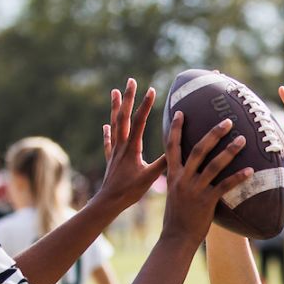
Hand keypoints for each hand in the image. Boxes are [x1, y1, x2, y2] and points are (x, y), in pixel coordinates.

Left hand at [95, 78, 166, 211]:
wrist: (108, 202)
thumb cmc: (130, 191)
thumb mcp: (150, 177)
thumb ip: (163, 163)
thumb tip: (178, 149)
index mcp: (132, 148)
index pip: (139, 121)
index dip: (145, 105)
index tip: (151, 89)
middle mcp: (121, 145)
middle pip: (124, 116)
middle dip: (128, 97)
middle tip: (130, 81)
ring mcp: (114, 151)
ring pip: (114, 124)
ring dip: (115, 107)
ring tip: (114, 91)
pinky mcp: (110, 159)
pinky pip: (108, 141)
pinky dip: (107, 132)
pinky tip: (105, 125)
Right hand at [160, 111, 251, 243]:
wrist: (176, 238)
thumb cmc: (176, 216)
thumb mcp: (174, 193)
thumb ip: (181, 177)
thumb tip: (191, 167)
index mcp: (172, 175)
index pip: (172, 147)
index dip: (176, 129)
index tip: (181, 112)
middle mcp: (182, 179)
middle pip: (197, 150)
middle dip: (212, 134)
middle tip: (227, 120)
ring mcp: (195, 190)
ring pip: (213, 165)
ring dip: (229, 150)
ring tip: (243, 139)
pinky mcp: (207, 201)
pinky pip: (225, 186)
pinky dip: (238, 177)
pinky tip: (251, 170)